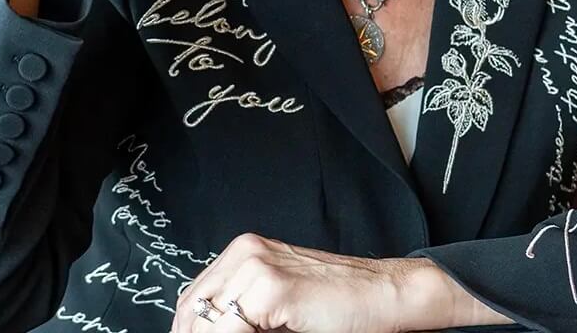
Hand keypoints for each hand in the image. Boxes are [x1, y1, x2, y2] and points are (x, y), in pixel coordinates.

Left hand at [171, 233, 433, 332]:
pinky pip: (230, 330)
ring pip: (207, 322)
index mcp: (243, 254)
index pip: (193, 303)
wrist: (384, 296)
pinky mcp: (272, 286)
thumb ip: (243, 318)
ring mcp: (256, 265)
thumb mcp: (276, 311)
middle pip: (192, 312)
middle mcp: (245, 252)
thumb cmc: (338, 308)